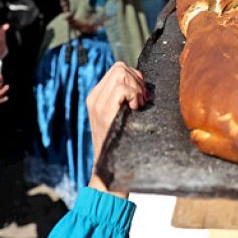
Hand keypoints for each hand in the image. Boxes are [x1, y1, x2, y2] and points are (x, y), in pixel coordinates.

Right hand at [86, 62, 148, 195]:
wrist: (111, 170)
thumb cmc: (123, 144)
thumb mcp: (122, 117)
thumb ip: (126, 99)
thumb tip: (142, 84)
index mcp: (97, 97)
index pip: (117, 69)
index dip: (134, 76)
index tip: (142, 96)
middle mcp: (95, 98)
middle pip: (119, 67)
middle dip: (137, 79)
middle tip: (143, 100)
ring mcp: (98, 104)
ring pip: (120, 72)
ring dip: (136, 87)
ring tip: (139, 105)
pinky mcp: (104, 111)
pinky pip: (121, 87)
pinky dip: (133, 94)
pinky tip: (136, 108)